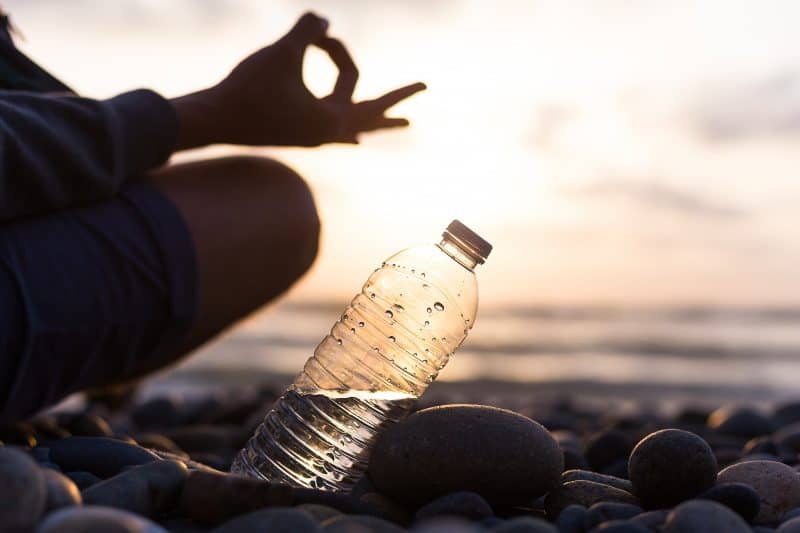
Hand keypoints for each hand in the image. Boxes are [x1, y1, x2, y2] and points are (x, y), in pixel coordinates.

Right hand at [172, 12, 425, 149]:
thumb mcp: (281, 52)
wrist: (214, 121)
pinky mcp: (300, 139)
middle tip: (426, 86)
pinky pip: (336, 136)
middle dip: (399, 98)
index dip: (334, 49)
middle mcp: (329, 134)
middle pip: (374, 112)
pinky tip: (356, 142)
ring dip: (380, 122)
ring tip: (405, 124)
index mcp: (332, 120)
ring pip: (358, 128)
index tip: (315, 37)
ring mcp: (316, 140)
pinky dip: (350, 134)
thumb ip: (308, 29)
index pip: (351, 74)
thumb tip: (324, 19)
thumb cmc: (247, 89)